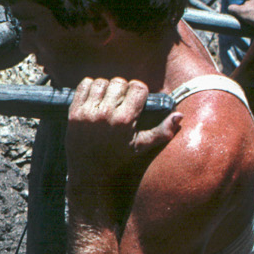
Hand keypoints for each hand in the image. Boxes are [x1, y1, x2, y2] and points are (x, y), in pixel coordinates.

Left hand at [64, 78, 180, 220]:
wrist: (88, 171)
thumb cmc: (117, 158)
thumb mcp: (142, 147)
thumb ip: (163, 132)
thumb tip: (179, 116)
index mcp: (124, 120)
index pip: (138, 87)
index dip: (140, 91)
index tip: (137, 99)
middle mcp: (105, 114)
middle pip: (120, 82)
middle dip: (123, 89)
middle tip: (122, 101)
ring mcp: (87, 112)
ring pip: (102, 82)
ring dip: (107, 88)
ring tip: (109, 99)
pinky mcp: (73, 112)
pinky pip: (84, 85)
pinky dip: (91, 87)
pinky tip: (96, 97)